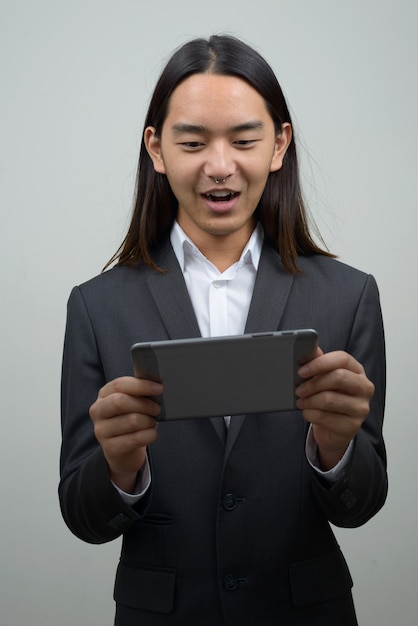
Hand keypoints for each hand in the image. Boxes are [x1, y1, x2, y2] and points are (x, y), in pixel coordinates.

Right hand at [89, 376, 162, 491]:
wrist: (123, 450)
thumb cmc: (130, 420)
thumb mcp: (131, 403)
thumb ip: (139, 392)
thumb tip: (157, 385)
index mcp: (103, 395)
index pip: (119, 385)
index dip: (141, 385)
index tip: (159, 388)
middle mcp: (98, 411)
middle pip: (121, 401)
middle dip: (145, 404)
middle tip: (157, 408)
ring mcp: (101, 431)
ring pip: (131, 421)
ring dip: (149, 421)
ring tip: (152, 422)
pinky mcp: (110, 448)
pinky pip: (136, 438)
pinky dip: (149, 435)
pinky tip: (152, 433)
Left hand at [295, 349, 374, 469]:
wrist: (334, 429)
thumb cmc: (330, 397)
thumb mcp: (324, 379)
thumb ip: (319, 364)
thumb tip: (313, 350)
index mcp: (357, 370)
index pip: (342, 359)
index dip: (320, 363)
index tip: (302, 370)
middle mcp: (364, 387)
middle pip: (338, 377)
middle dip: (313, 383)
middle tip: (298, 389)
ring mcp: (361, 408)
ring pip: (330, 399)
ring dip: (309, 400)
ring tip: (301, 401)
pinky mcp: (353, 426)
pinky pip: (325, 418)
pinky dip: (310, 414)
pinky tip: (306, 412)